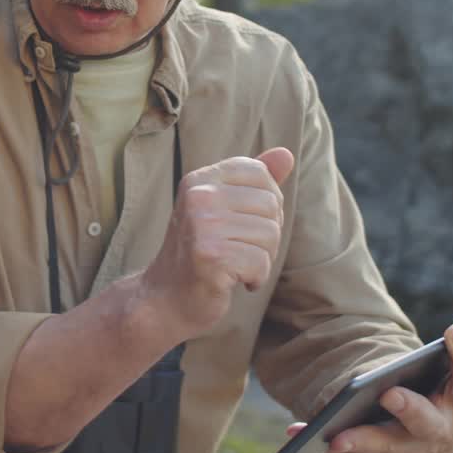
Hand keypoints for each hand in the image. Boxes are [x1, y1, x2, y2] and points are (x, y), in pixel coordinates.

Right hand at [138, 147, 294, 339]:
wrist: (165, 299)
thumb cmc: (200, 252)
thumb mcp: (223, 209)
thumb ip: (255, 182)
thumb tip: (287, 154)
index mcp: (200, 180)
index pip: (260, 173)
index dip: (266, 202)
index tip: (244, 223)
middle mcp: (199, 197)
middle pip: (271, 205)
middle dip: (266, 235)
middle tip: (239, 250)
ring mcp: (202, 226)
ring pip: (270, 235)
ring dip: (261, 258)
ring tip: (234, 265)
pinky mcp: (211, 256)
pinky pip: (262, 263)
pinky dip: (255, 278)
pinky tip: (233, 280)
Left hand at [287, 290, 452, 452]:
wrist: (439, 443)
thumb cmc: (447, 391)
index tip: (451, 330)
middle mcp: (440, 430)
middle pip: (425, 423)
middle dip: (408, 410)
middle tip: (389, 394)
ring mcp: (410, 451)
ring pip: (387, 450)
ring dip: (361, 442)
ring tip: (333, 434)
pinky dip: (326, 446)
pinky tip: (298, 433)